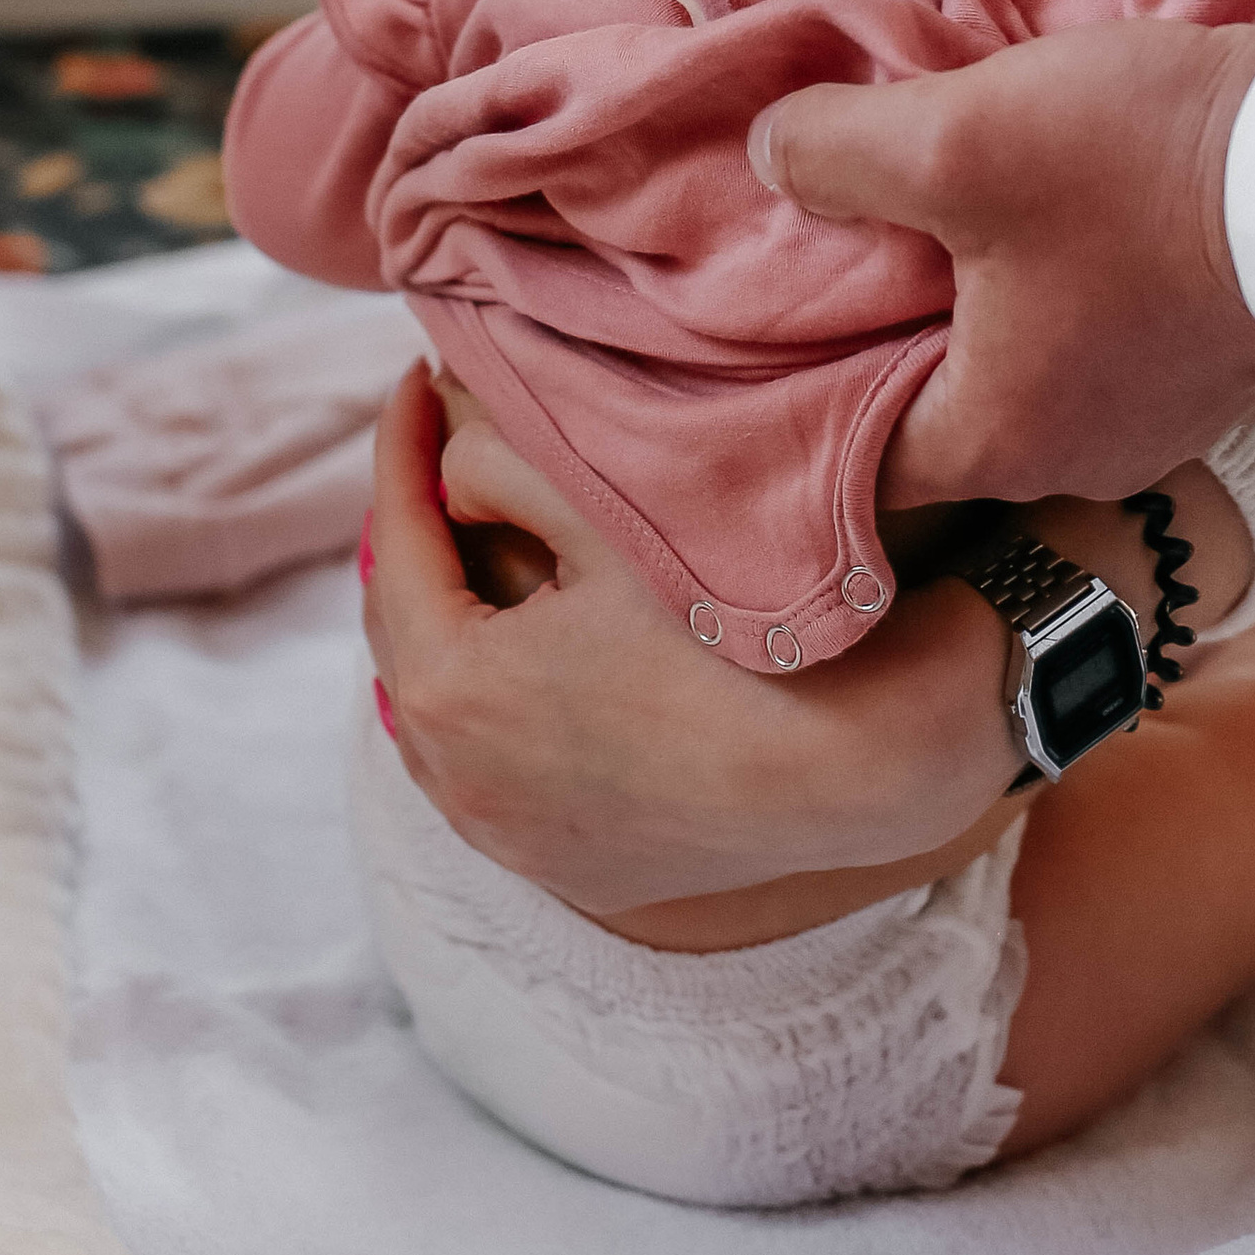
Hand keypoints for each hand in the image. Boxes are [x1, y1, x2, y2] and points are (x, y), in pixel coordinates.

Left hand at [362, 365, 1019, 915]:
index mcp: (452, 689)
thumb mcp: (609, 518)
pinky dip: (485, 712)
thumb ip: (502, 466)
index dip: (401, 451)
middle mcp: (458, 784)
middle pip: (403, 633)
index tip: (414, 385)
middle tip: (434, 458)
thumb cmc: (735, 637)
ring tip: (468, 552)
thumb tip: (449, 464)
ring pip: (436, 718)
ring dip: (442, 631)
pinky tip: (518, 667)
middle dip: (415, 539)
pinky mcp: (568, 869)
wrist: (857, 767)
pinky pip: (489, 778)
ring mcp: (509, 840)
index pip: (397, 543)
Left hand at [749, 18, 1254, 510]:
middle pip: (942, 411)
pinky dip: (1071, 290)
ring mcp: (1161, 419)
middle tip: (848, 241)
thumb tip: (770, 156)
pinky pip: (1107, 342)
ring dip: (990, 302)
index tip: (765, 323)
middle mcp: (1076, 459)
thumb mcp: (955, 139)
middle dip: (896, 334)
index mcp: (992, 440)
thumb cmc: (1143, 170)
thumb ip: (836, 152)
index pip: (852, 461)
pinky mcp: (1218, 365)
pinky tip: (1067, 208)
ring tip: (954, 207)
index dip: (798, 394)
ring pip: (1029, 370)